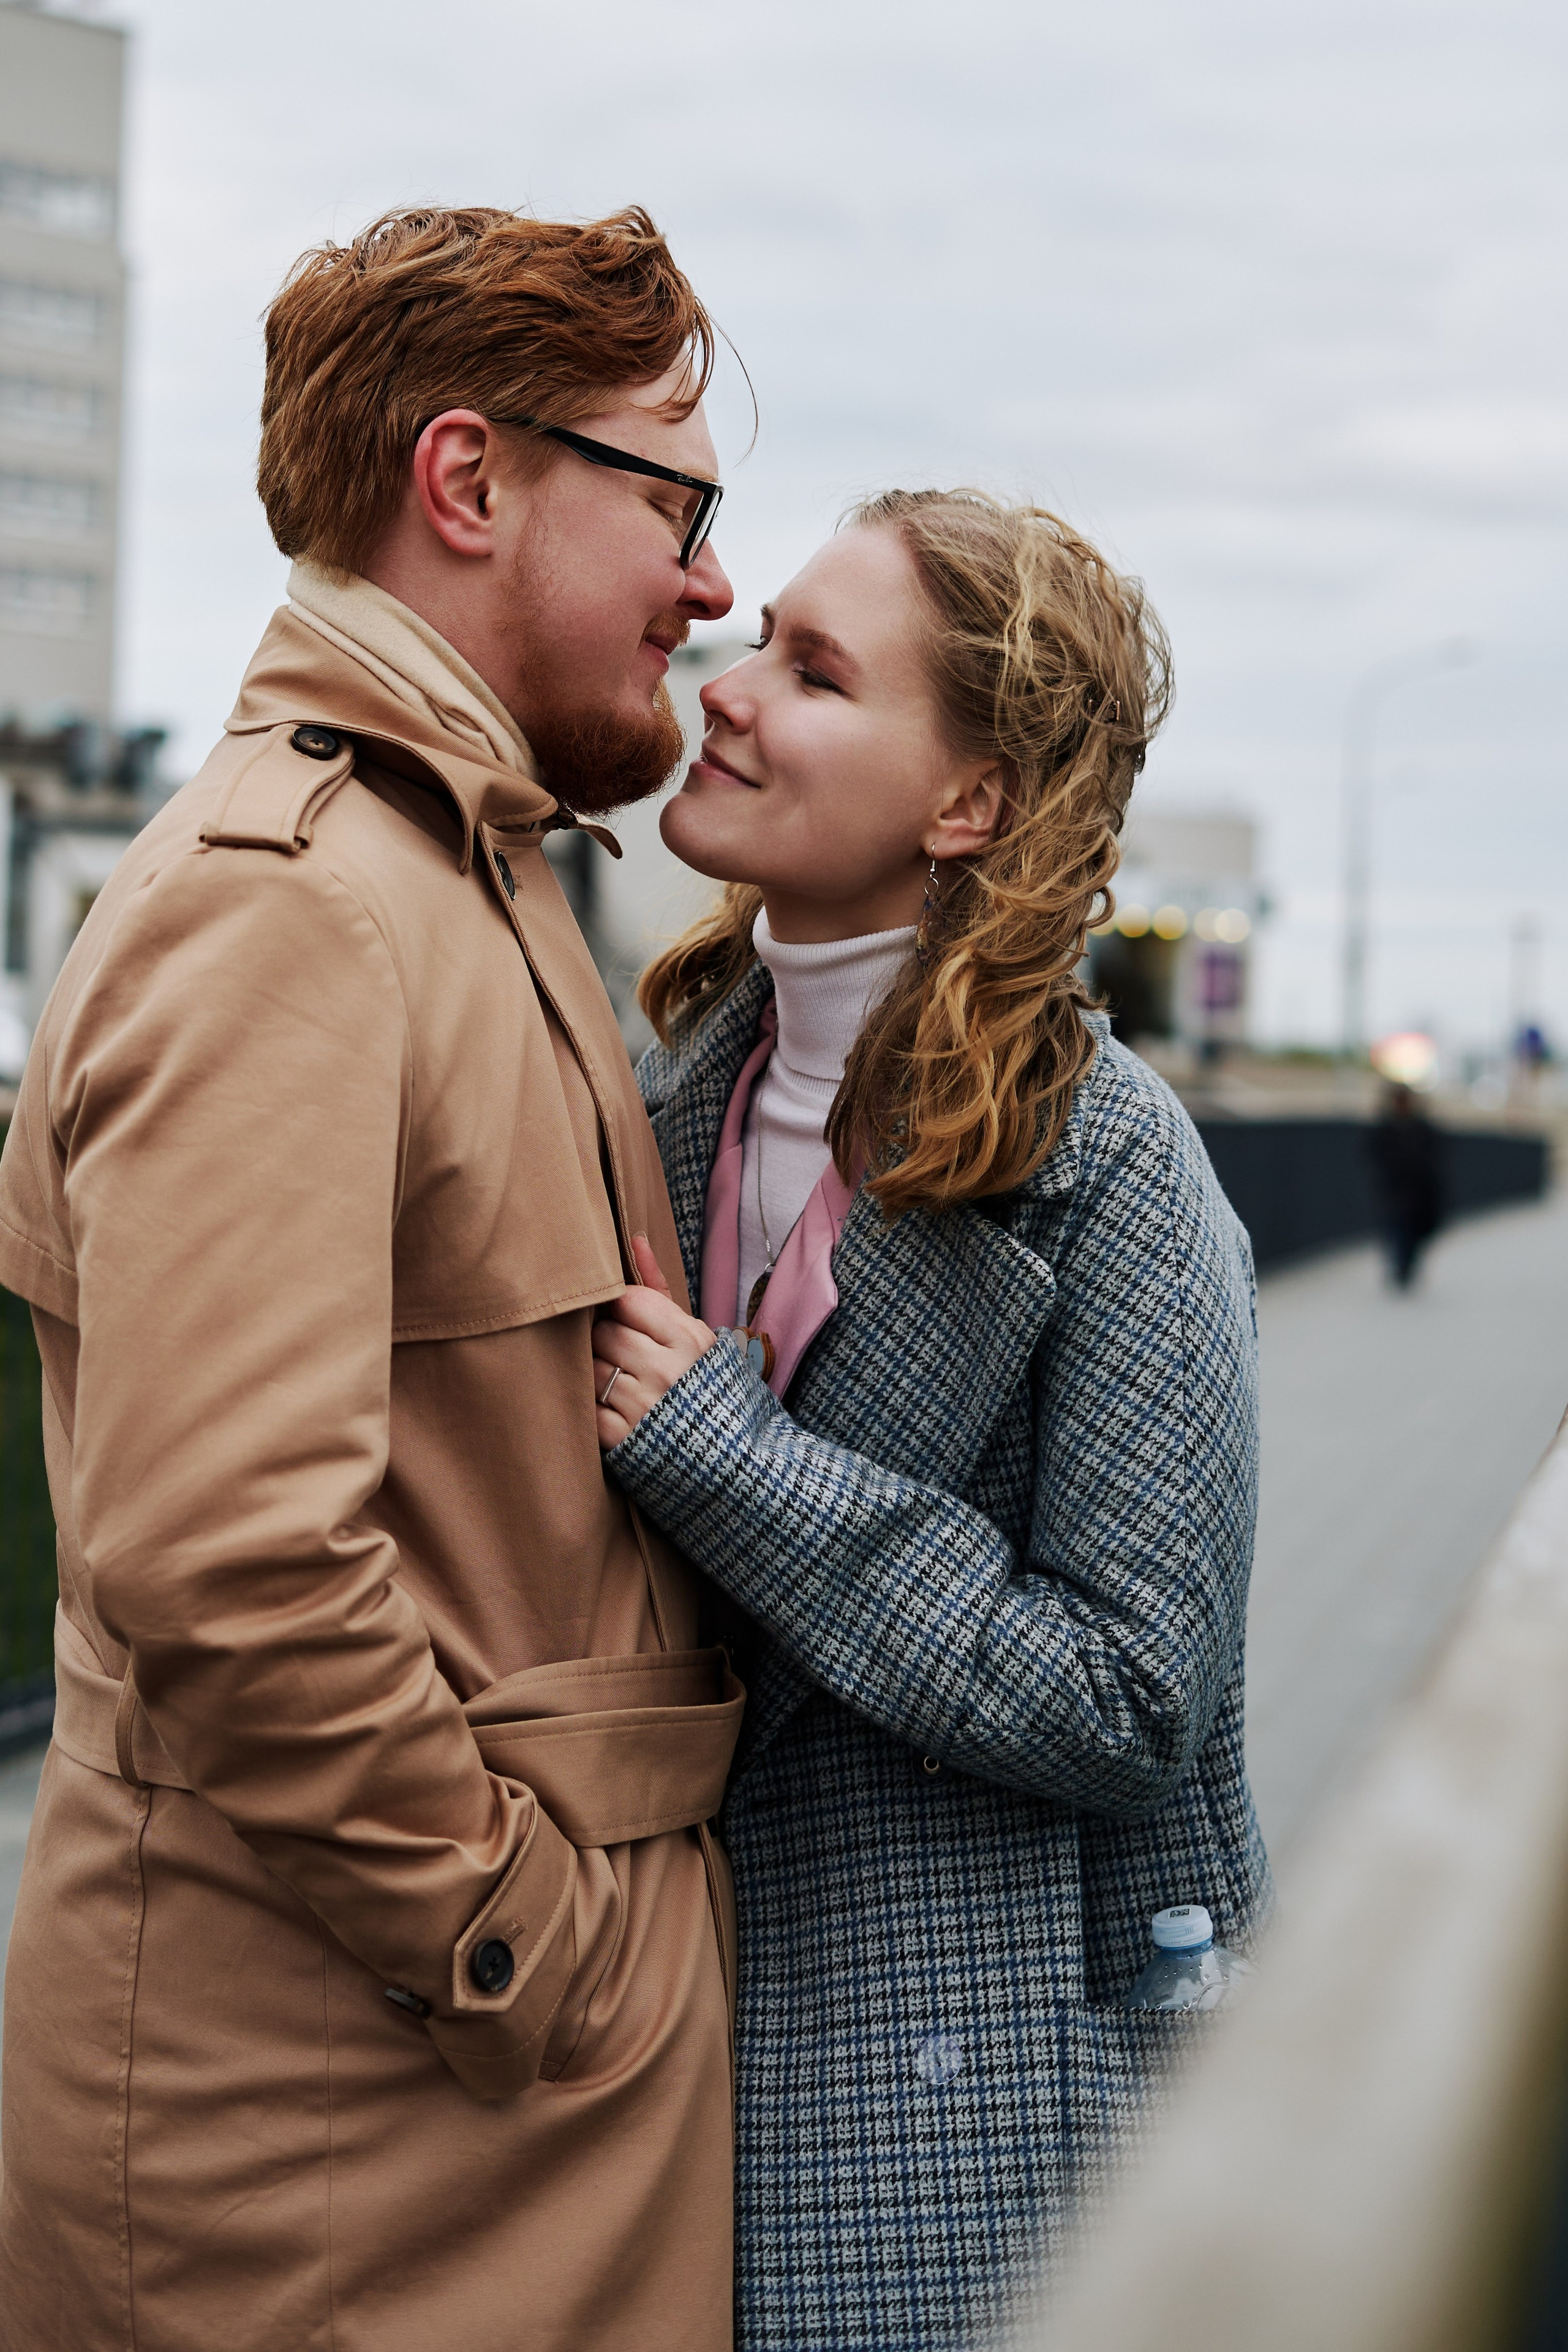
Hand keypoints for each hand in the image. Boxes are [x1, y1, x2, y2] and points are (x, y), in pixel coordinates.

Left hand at [593, 1235, 719, 1448]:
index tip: (626, 1323)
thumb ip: (659, 1288)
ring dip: (595, 1374)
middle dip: (605, 1342)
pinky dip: (593, 1409)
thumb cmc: (706, 1388)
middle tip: (619, 1356)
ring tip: (617, 1384)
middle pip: (604, 1333)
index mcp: (690, 1339)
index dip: (619, 1309)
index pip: (627, 1299)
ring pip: (589, 1369)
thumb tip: (633, 1239)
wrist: (734, 1463)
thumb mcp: (694, 1336)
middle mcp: (668, 1370)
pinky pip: (587, 1408)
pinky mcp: (625, 1441)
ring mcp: (645, 1407)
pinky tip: (614, 1410)